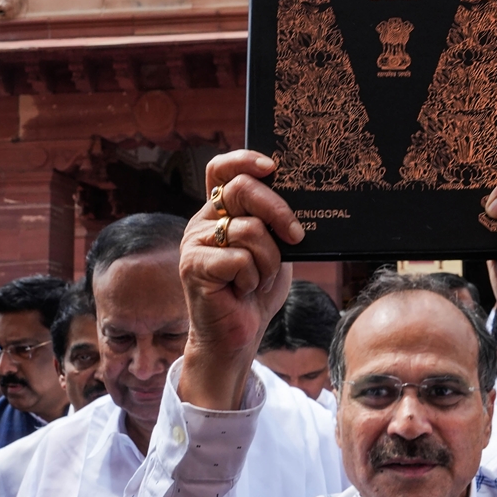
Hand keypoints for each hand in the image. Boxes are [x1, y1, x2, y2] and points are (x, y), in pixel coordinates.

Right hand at [177, 150, 303, 410]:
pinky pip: (239, 259)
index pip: (221, 167)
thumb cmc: (255, 292)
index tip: (272, 167)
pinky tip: (241, 291)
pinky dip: (252, 278)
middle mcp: (202, 221)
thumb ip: (275, 221)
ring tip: (258, 279)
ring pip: (249, 229)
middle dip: (278, 211)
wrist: (236, 337)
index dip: (244, 159)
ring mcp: (194, 243)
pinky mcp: (194, 267)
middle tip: (295, 237)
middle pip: (242, 189)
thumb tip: (303, 196)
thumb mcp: (273, 248)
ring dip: (268, 260)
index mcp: (218, 211)